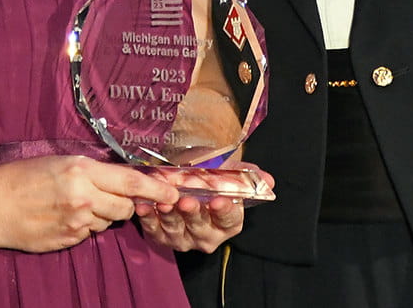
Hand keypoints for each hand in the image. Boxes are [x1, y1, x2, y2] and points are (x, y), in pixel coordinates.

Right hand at [0, 155, 179, 253]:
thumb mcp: (58, 162)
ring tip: (75, 205)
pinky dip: (84, 227)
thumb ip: (91, 171)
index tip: (174, 192)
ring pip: (108, 223)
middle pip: (125, 207)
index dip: (155, 188)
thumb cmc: (22, 177)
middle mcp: (82, 197)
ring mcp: (76, 222)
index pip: (129, 180)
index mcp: (80, 171)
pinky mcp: (68, 240)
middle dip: (123, 203)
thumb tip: (121, 181)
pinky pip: (89, 234)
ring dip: (102, 216)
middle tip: (106, 196)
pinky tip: (63, 217)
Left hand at [135, 166, 265, 253]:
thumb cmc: (209, 178)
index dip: (224, 209)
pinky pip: (153, 230)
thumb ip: (245, 175)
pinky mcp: (161, 237)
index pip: (230, 219)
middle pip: (201, 225)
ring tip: (166, 201)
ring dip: (169, 214)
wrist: (185, 179)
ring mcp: (183, 239)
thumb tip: (268, 180)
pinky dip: (148, 218)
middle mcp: (207, 235)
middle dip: (194, 211)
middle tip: (187, 198)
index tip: (218, 200)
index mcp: (228, 222)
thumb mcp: (227, 172)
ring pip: (177, 229)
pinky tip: (144, 205)